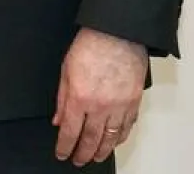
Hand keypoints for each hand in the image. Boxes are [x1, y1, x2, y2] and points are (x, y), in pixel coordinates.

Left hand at [52, 27, 146, 165]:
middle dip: (83, 153)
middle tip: (78, 160)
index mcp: (80, 97)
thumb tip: (59, 120)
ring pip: (111, 137)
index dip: (65, 146)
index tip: (62, 153)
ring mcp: (120, 105)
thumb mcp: (66, 70)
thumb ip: (62, 99)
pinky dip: (121, 137)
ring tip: (96, 156)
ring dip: (103, 150)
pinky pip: (128, 126)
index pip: (70, 131)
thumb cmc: (91, 45)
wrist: (118, 32)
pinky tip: (115, 141)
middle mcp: (101, 106)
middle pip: (91, 139)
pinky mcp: (134, 101)